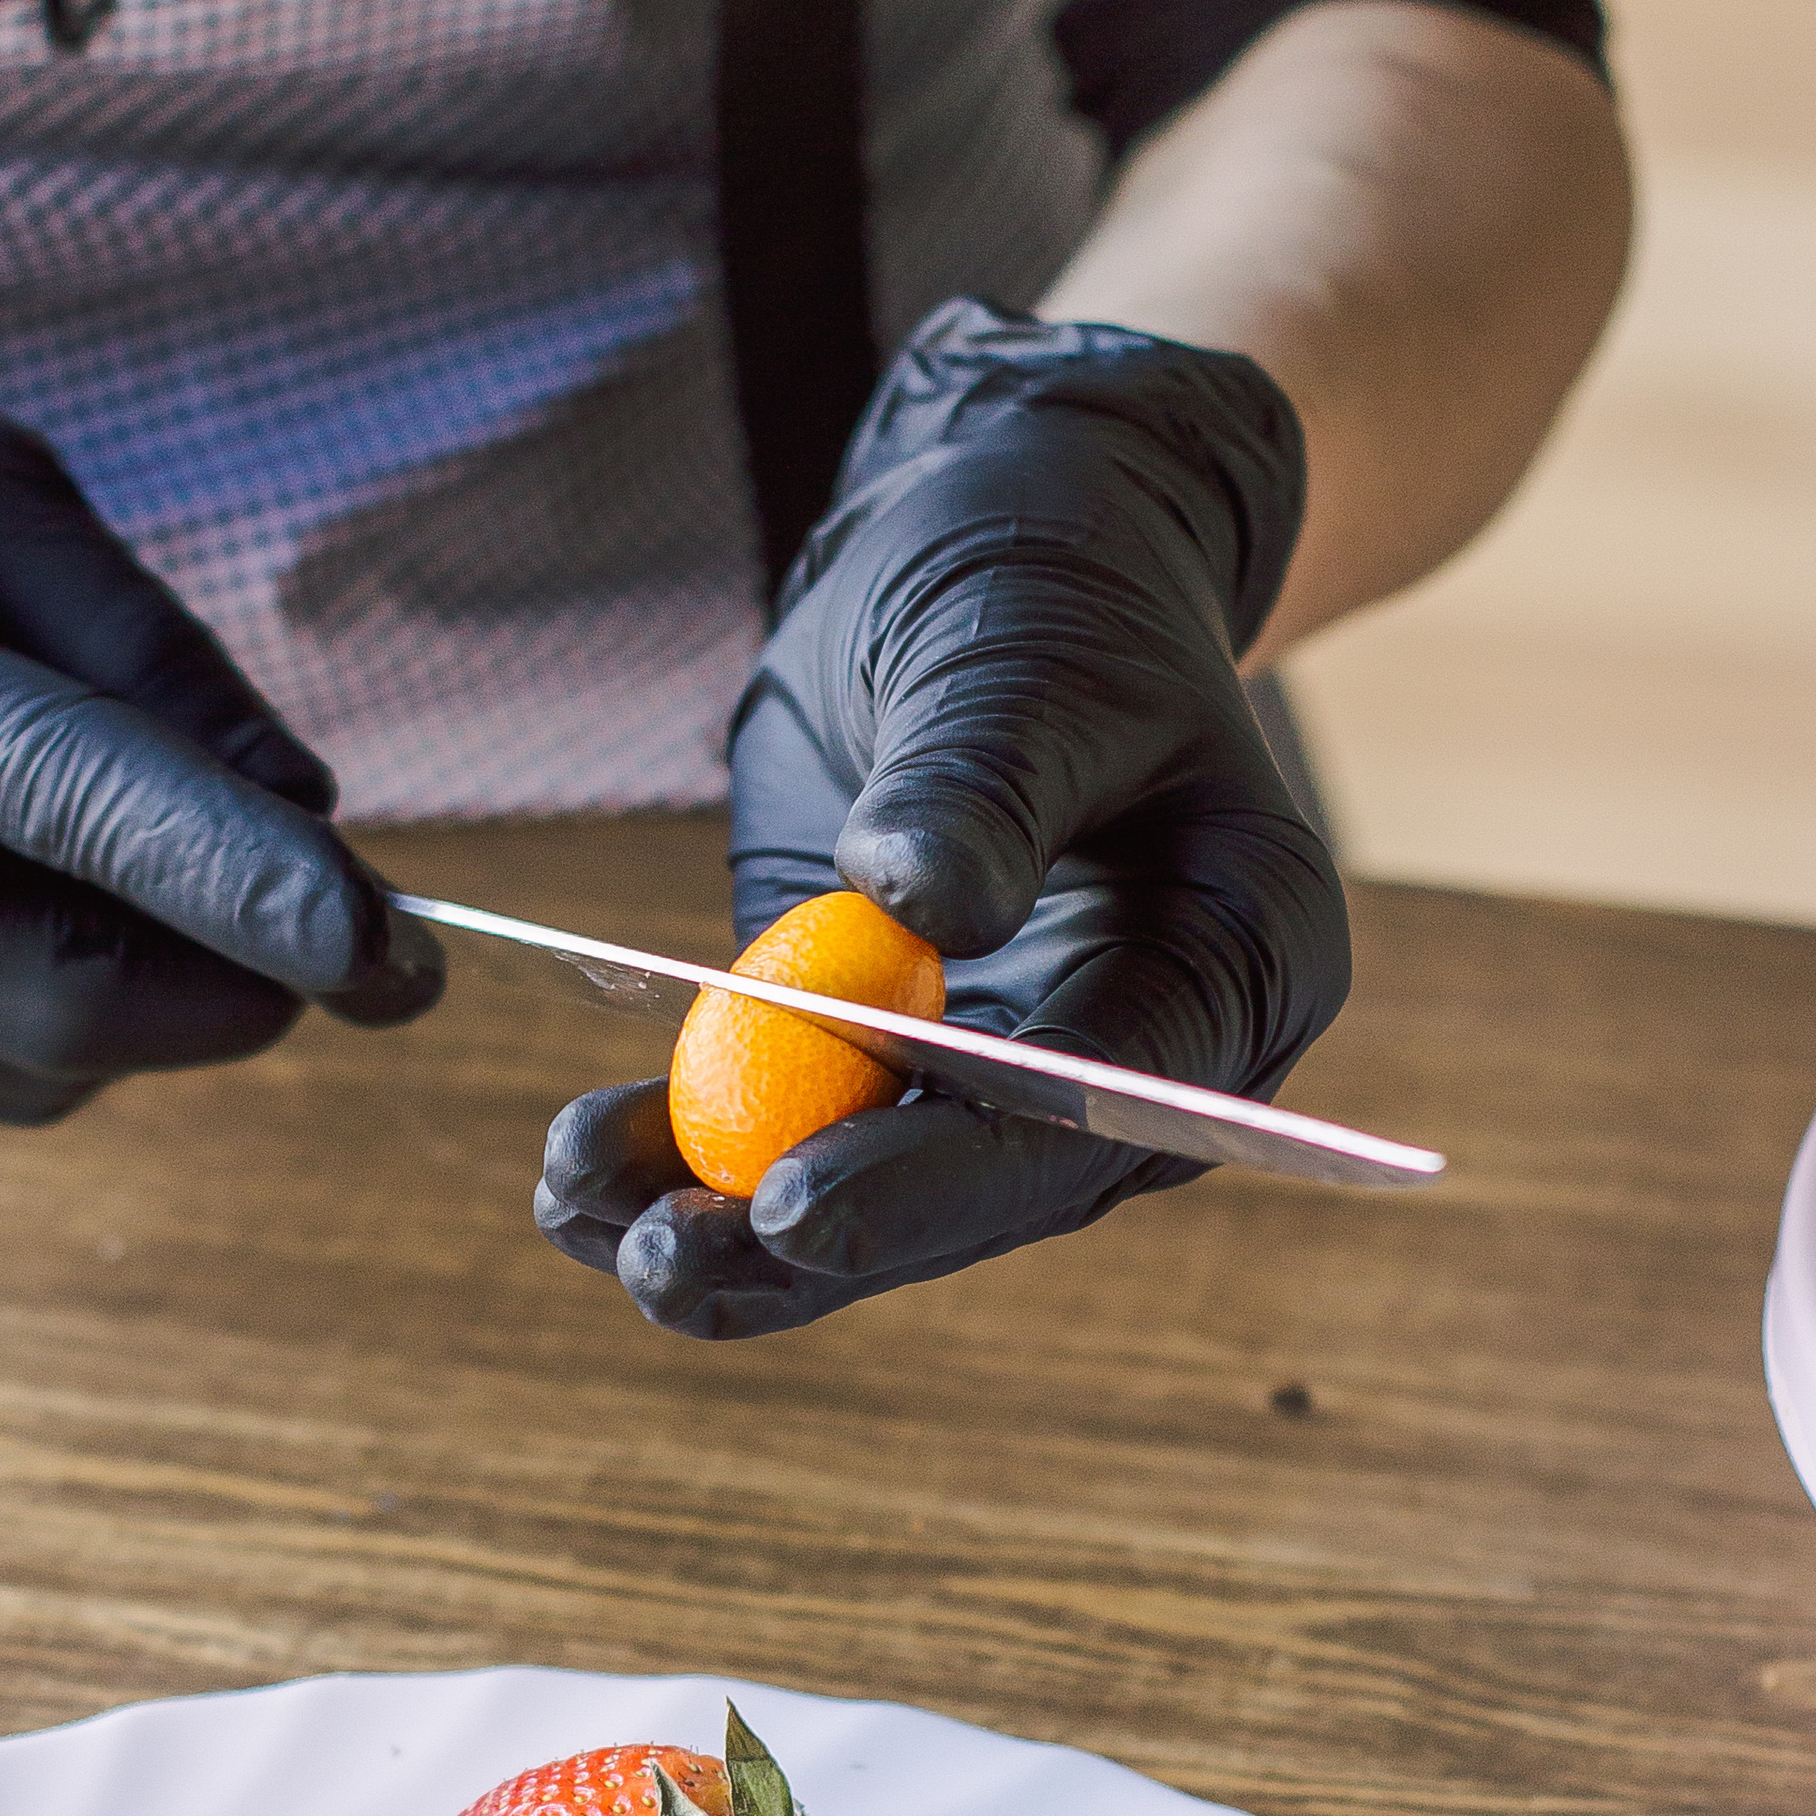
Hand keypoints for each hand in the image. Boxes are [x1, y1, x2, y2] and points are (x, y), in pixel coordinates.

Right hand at [0, 331, 437, 1117]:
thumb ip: (147, 653)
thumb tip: (306, 819)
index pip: (75, 805)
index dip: (246, 888)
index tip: (392, 953)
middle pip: (67, 1002)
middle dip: (229, 970)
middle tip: (307, 895)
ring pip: (34, 1066)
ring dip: (141, 992)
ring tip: (98, 839)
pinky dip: (45, 1010)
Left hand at [536, 302, 1349, 1338]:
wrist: (994, 557)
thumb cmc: (1041, 578)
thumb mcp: (1015, 651)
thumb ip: (982, 774)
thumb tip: (927, 902)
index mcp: (1237, 961)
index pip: (1091, 1110)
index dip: (941, 1176)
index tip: (794, 1199)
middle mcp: (1142, 1061)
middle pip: (980, 1199)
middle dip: (811, 1245)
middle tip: (657, 1258)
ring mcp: (1016, 1082)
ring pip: (879, 1208)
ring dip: (727, 1235)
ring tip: (577, 1212)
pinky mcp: (900, 1072)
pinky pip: (800, 1154)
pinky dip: (688, 1174)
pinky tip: (582, 1181)